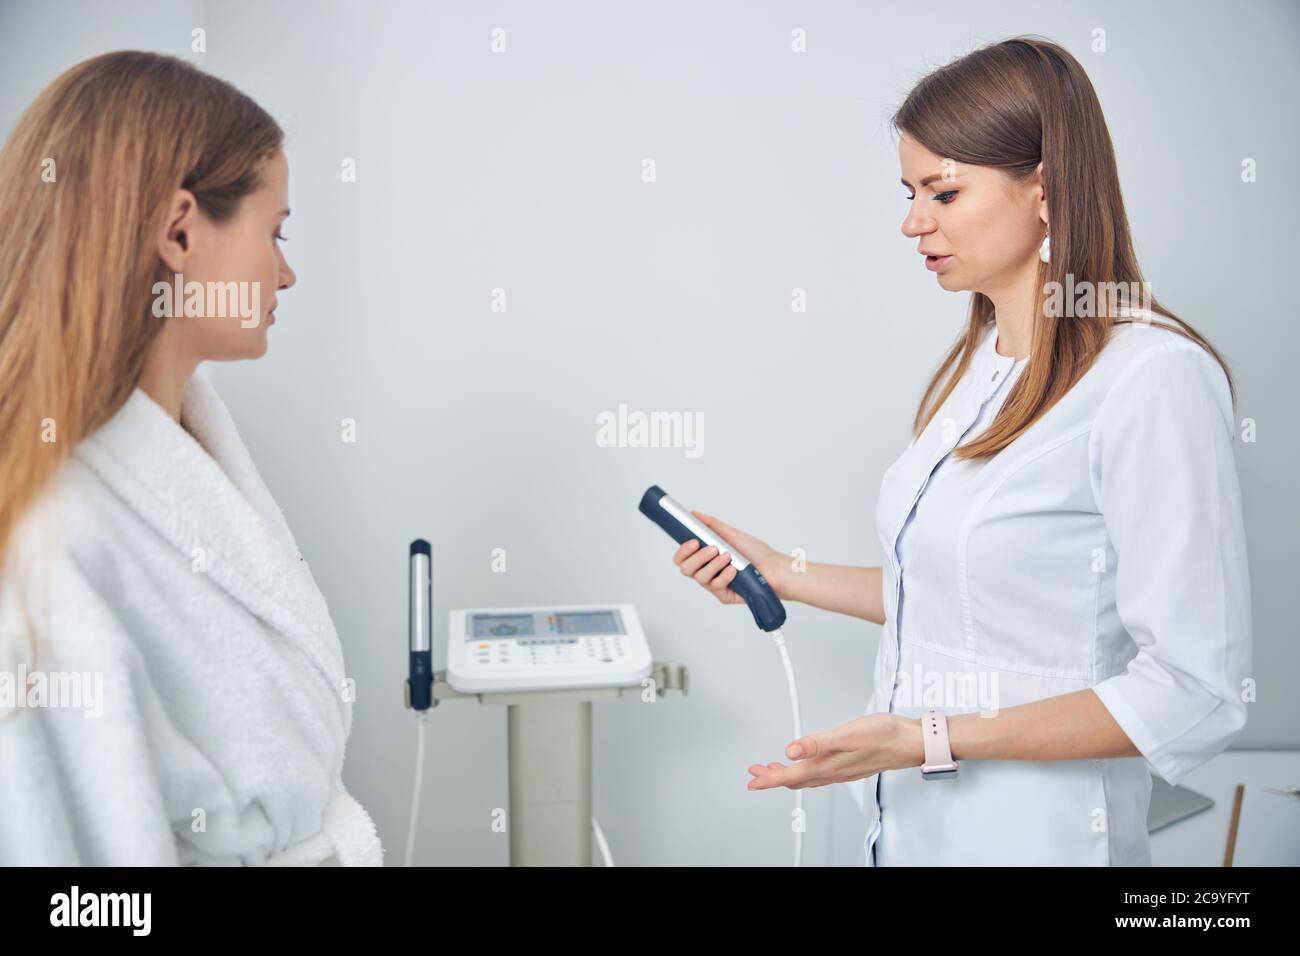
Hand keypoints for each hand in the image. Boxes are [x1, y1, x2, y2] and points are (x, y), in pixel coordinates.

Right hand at [672, 510, 790, 604]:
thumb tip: (694, 514)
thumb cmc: (756, 553)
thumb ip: (711, 525)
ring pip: (699, 578)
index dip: (683, 550)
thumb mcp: (732, 535)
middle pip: (686, 569)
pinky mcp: (724, 595)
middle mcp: (708, 571)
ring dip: (713, 565)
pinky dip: (724, 576)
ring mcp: (715, 584)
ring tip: (728, 556)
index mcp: (706, 557)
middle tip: (712, 548)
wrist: (775, 568)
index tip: (692, 541)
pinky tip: (733, 570)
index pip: (683, 557)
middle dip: (697, 557)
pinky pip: (716, 587)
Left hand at [746, 714, 923, 790]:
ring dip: (788, 774)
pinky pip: (820, 774)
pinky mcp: (849, 766)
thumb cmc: (884, 735)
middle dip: (773, 776)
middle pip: (796, 779)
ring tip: (773, 768)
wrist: (911, 742)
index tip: (752, 781)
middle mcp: (833, 772)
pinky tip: (805, 765)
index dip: (768, 779)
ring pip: (807, 777)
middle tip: (756, 772)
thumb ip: (816, 743)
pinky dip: (805, 771)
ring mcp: (841, 771)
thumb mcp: (847, 734)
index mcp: (828, 765)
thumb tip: (790, 751)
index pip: (790, 776)